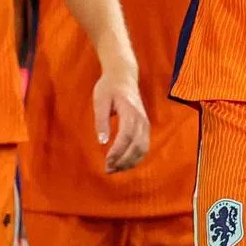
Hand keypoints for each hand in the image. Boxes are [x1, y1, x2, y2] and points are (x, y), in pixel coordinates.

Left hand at [92, 58, 149, 173]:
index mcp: (129, 110)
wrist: (123, 76)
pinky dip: (135, 158)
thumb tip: (102, 142)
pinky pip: (144, 146)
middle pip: (137, 145)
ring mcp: (145, 122)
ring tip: (114, 169)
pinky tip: (123, 163)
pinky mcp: (145, 126)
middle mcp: (141, 118)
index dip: (118, 152)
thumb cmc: (109, 87)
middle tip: (108, 169)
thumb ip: (101, 121)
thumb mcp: (100, 100)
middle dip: (123, 161)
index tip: (106, 162)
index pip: (126, 136)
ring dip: (129, 162)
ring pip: (142, 148)